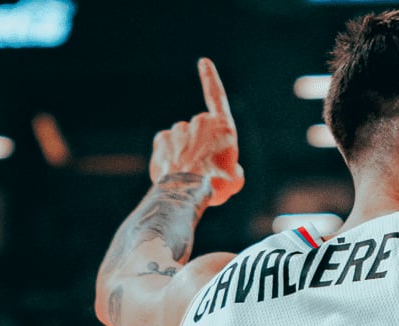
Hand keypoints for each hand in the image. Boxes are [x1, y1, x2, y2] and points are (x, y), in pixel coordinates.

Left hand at [149, 57, 243, 205]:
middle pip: (201, 130)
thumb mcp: (236, 178)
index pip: (217, 96)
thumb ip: (231, 166)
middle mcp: (200, 122)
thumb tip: (221, 167)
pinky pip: (167, 146)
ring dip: (186, 152)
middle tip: (206, 169)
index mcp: (223, 127)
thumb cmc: (216, 185)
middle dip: (202, 145)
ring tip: (191, 174)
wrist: (187, 192)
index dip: (211, 79)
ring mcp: (179, 129)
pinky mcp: (162, 139)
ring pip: (183, 139)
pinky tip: (176, 172)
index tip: (203, 62)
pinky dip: (171, 156)